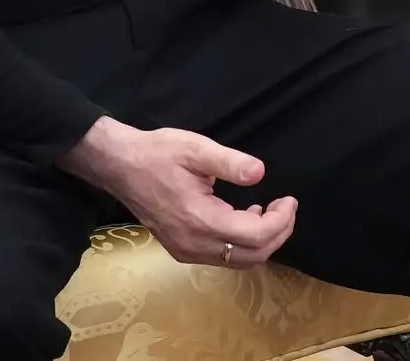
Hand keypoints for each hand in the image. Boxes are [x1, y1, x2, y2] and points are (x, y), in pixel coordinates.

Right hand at [60, 117, 296, 267]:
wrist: (120, 166)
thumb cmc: (158, 154)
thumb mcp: (196, 149)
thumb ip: (230, 162)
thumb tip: (259, 173)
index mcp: (200, 221)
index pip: (255, 237)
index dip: (281, 221)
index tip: (289, 199)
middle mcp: (194, 244)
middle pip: (252, 256)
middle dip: (278, 233)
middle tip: (286, 206)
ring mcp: (186, 251)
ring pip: (238, 261)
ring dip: (261, 241)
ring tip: (269, 210)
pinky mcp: (181, 249)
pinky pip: (222, 258)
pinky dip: (242, 244)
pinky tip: (244, 217)